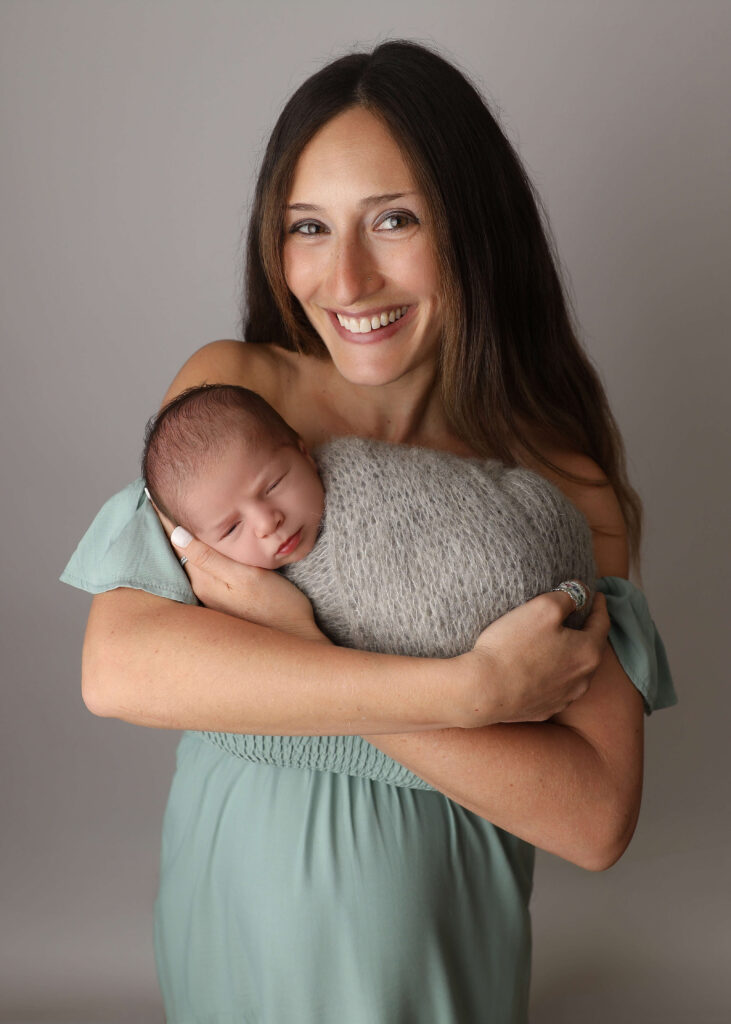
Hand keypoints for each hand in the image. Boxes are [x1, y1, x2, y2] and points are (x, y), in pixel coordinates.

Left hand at [155, 509, 328, 643]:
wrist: (295, 641)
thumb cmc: (277, 607)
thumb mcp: (246, 577)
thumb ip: (211, 558)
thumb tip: (177, 534)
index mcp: (204, 581)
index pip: (178, 542)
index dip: (167, 518)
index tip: (156, 494)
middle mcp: (201, 590)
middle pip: (180, 552)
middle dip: (171, 528)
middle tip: (161, 499)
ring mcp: (212, 598)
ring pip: (190, 562)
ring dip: (183, 541)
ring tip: (174, 516)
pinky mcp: (223, 602)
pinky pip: (202, 572)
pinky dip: (197, 555)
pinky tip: (200, 546)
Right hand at [457, 589, 608, 725]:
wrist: (483, 690)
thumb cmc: (513, 646)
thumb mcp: (543, 607)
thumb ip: (568, 596)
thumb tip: (581, 592)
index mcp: (588, 652)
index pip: (602, 623)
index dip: (600, 606)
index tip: (598, 595)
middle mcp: (582, 679)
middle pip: (590, 649)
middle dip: (586, 631)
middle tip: (579, 617)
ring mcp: (564, 698)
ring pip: (574, 671)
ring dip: (570, 655)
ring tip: (559, 642)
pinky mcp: (544, 709)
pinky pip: (555, 688)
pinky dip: (553, 674)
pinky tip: (540, 668)